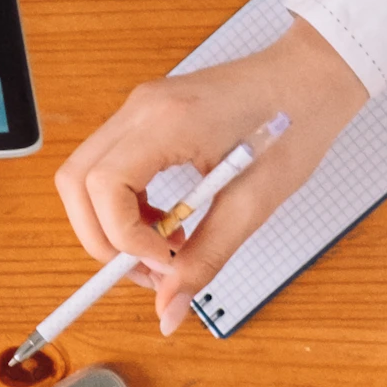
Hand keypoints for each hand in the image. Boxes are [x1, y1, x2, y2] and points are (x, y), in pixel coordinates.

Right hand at [53, 20, 365, 333]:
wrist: (310, 76)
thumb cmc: (293, 125)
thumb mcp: (254, 203)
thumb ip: (206, 258)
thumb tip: (169, 309)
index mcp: (167, 121)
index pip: (102, 186)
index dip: (124, 239)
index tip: (166, 265)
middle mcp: (140, 108)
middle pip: (76, 182)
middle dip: (102, 238)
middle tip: (149, 270)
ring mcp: (138, 107)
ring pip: (85, 175)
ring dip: (113, 223)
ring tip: (167, 247)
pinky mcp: (146, 115)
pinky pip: (109, 166)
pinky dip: (126, 205)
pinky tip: (169, 222)